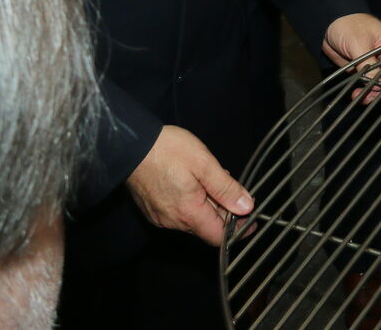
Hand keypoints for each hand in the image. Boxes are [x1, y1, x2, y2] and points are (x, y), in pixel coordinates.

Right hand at [126, 125, 252, 246]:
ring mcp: (160, 216)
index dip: (238, 231)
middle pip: (206, 227)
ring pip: (193, 219)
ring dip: (208, 205)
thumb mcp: (204, 163)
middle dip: (224, 212)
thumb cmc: (167, 150)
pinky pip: (179, 213)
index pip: (218, 236)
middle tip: (235, 190)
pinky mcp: (152, 209)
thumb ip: (226, 188)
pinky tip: (195, 182)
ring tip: (214, 179)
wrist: (129, 145)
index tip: (251, 220)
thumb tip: (246, 206)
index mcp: (188, 212)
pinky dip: (193, 203)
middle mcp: (173, 221)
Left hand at [323, 13, 380, 100]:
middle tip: (372, 96)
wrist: (329, 24)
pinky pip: (368, 84)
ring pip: (380, 84)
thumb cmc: (349, 24)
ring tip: (362, 97)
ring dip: (373, 93)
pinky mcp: (364, 69)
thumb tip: (374, 82)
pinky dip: (364, 91)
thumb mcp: (360, 44)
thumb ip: (369, 64)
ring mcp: (376, 63)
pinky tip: (358, 93)